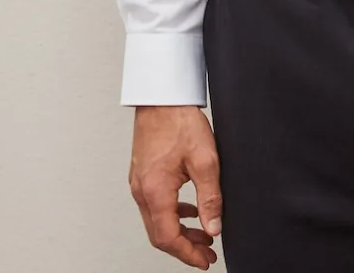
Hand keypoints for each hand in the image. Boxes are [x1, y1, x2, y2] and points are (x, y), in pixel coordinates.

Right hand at [129, 104, 221, 267]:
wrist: (161, 96)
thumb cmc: (179, 121)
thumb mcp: (205, 160)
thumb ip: (210, 197)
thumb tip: (214, 227)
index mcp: (155, 191)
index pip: (168, 238)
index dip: (188, 254)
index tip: (205, 260)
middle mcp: (142, 191)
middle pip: (160, 234)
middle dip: (185, 248)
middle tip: (207, 253)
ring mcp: (139, 183)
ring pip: (157, 221)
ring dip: (179, 232)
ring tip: (203, 235)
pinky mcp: (142, 174)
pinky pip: (155, 205)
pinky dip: (173, 215)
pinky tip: (189, 211)